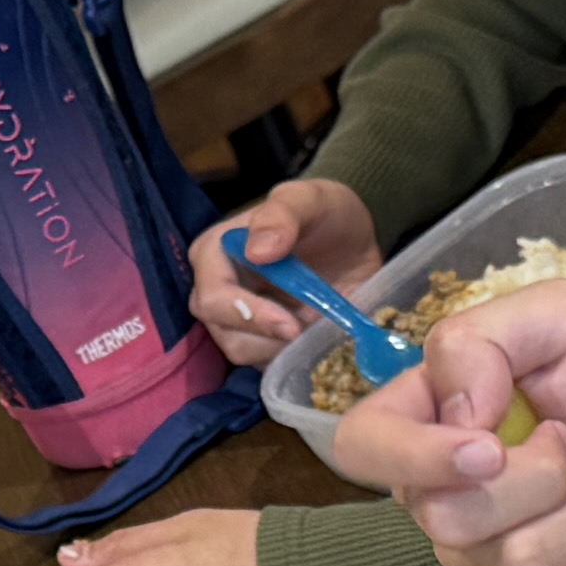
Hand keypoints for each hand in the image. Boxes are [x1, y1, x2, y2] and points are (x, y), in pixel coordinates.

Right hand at [188, 173, 377, 366]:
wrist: (353, 245)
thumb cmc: (326, 216)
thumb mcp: (313, 200)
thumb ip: (284, 214)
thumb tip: (257, 251)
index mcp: (216, 252)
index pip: (212, 295)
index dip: (246, 312)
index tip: (290, 323)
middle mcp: (217, 290)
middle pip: (221, 329)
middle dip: (265, 335)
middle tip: (305, 331)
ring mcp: (235, 321)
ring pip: (242, 352)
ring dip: (282, 347)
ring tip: (315, 325)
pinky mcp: (260, 344)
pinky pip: (266, 365)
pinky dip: (292, 357)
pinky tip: (316, 337)